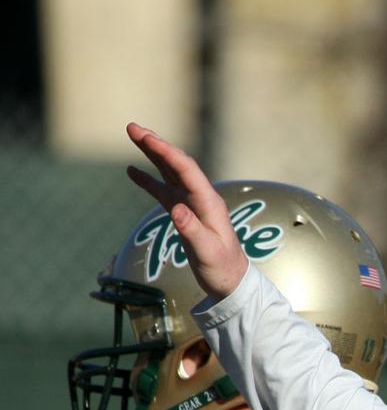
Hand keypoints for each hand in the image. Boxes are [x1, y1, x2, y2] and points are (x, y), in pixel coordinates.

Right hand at [125, 122, 248, 299]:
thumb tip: (177, 210)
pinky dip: (149, 180)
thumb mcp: (208, 252)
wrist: (231, 281)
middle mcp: (202, 198)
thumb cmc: (222, 268)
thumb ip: (193, 231)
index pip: (187, 170)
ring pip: (170, 172)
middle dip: (156, 144)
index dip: (167, 152)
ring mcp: (192, 204)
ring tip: (133, 135)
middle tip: (132, 127)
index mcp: (209, 203)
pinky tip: (132, 171)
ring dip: (152, 154)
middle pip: (178, 164)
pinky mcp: (185, 213)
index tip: (147, 138)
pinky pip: (164, 190)